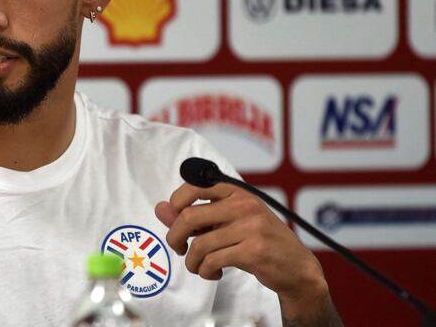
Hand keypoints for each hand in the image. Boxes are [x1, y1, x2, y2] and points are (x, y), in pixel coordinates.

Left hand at [155, 183, 333, 319]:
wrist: (296, 266)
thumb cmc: (258, 241)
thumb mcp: (227, 222)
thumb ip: (194, 214)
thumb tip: (160, 208)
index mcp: (236, 192)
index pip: (194, 185)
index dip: (176, 203)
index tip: (176, 221)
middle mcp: (243, 205)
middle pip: (189, 216)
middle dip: (175, 237)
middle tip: (179, 248)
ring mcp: (251, 227)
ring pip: (199, 244)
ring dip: (192, 262)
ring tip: (199, 266)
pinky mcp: (254, 251)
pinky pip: (212, 261)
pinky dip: (205, 271)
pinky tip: (213, 272)